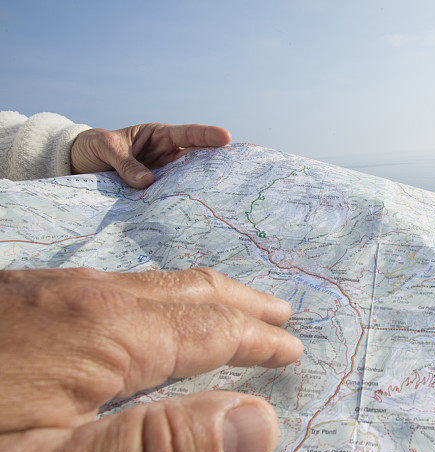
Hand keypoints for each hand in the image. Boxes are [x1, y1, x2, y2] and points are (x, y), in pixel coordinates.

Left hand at [0, 267, 302, 451]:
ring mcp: (36, 292)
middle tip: (280, 314)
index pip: (210, 330)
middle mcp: (75, 295)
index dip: (259, 342)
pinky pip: (104, 290)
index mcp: (101, 331)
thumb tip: (260, 424)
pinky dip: (151, 303)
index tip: (293, 350)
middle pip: (184, 292)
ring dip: (196, 302)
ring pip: (143, 287)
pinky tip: (139, 323)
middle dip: (240, 305)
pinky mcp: (8, 302)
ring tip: (224, 314)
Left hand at [70, 123, 231, 187]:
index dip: (207, 135)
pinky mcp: (155, 193)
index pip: (187, 134)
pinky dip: (181, 202)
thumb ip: (126, 164)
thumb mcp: (105, 148)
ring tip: (220, 194)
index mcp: (158, 135)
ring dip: (200, 186)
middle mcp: (167, 155)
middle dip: (215, 163)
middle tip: (234, 169)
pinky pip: (172, 196)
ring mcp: (163, 175)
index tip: (226, 137)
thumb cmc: (93, 147)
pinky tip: (192, 210)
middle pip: (197, 158)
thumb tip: (147, 183)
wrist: (77, 165)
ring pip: (188, 180)